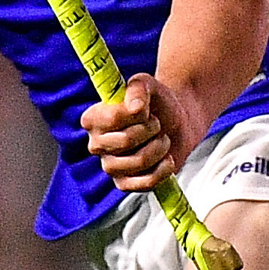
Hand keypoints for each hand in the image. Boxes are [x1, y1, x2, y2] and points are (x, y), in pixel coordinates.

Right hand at [80, 73, 191, 190]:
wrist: (175, 123)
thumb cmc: (155, 103)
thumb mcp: (147, 85)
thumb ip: (138, 88)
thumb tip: (135, 107)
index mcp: (92, 119)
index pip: (113, 119)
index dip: (137, 114)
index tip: (146, 108)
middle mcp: (96, 144)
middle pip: (125, 141)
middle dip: (151, 129)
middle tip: (156, 123)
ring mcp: (109, 167)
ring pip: (139, 161)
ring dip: (160, 147)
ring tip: (162, 139)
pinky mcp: (124, 184)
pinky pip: (146, 182)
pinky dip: (163, 169)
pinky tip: (166, 158)